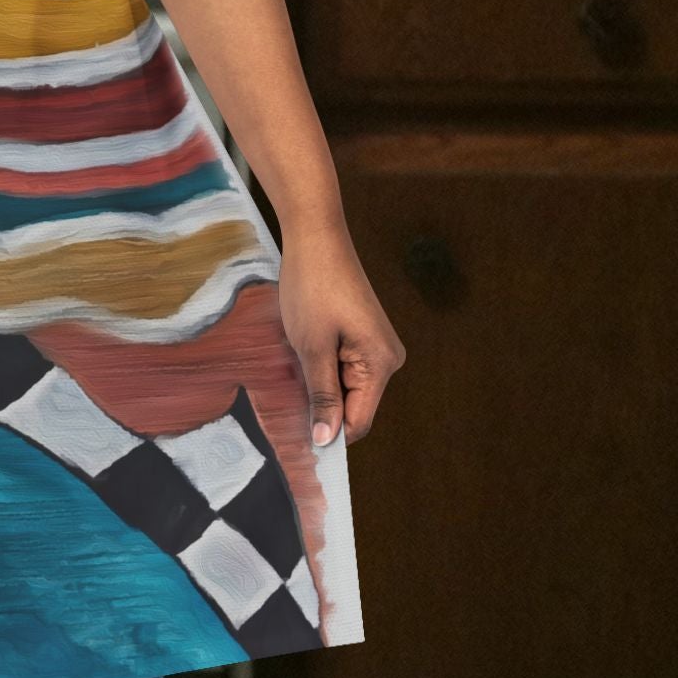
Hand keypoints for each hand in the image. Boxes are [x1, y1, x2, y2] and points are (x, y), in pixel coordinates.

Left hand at [277, 221, 403, 447]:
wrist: (316, 236)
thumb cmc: (312, 287)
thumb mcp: (312, 347)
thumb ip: (322, 396)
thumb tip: (326, 441)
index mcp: (381, 365)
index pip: (358, 422)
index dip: (329, 431)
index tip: (296, 430)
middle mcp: (387, 359)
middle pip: (352, 405)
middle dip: (321, 400)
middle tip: (290, 379)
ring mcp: (376, 346)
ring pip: (344, 385)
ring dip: (318, 379)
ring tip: (297, 353)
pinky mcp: (363, 334)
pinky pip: (342, 366)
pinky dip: (321, 363)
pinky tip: (304, 343)